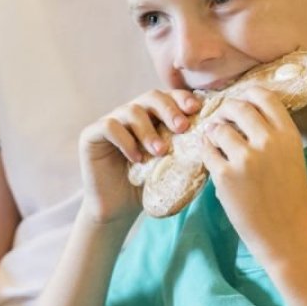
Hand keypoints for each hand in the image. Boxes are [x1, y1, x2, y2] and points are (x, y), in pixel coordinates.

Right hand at [78, 89, 200, 222]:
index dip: (182, 98)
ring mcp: (111, 121)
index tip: (196, 110)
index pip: (168, 97)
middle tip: (181, 128)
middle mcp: (131, 114)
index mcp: (152, 116)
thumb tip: (215, 140)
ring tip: (160, 152)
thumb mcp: (172, 166)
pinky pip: (109, 126)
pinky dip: (125, 140)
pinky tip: (136, 158)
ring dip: (149, 130)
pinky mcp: (91, 134)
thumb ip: (187, 150)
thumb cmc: (147, 186)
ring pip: (131, 110)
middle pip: (151, 96)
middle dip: (169, 109)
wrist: (118, 209)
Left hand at [202, 86, 306, 264]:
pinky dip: (207, 153)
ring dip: (214, 133)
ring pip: (218, 129)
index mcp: (288, 135)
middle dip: (225, 111)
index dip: (248, 94)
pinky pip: (207, 152)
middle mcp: (268, 142)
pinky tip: (212, 159)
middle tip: (222, 120)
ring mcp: (245, 158)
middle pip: (237, 107)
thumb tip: (246, 112)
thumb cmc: (291, 199)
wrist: (288, 236)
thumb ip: (273, 135)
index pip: (264, 97)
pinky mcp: (225, 176)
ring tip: (217, 143)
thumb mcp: (293, 158)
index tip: (241, 100)